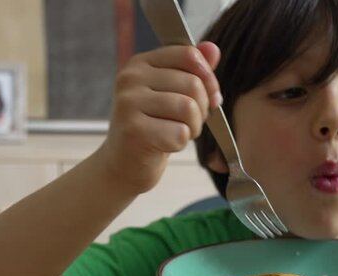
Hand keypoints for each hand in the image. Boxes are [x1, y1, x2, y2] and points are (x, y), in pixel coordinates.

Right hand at [98, 42, 221, 193]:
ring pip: (189, 108)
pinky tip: (165, 144)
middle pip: (193, 84)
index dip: (208, 78)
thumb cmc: (153, 127)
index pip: (189, 55)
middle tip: (188, 122)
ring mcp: (128, 103)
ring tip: (178, 132)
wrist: (124, 164)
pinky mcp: (133, 130)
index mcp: (141, 63)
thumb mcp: (174, 94)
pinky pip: (180, 133)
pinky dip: (181, 143)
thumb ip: (193, 71)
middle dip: (202, 109)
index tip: (209, 96)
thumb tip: (212, 49)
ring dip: (193, 127)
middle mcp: (131, 78)